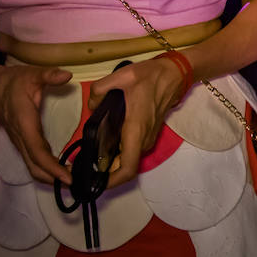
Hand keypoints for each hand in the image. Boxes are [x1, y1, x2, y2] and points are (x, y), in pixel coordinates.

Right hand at [0, 62, 72, 183]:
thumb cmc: (13, 81)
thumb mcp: (33, 74)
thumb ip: (50, 75)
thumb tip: (67, 76)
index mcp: (25, 123)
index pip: (38, 151)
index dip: (52, 167)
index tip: (68, 177)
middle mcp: (21, 136)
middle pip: (35, 166)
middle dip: (54, 178)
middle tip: (78, 183)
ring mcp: (20, 140)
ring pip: (33, 165)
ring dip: (50, 176)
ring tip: (73, 179)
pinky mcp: (21, 140)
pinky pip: (33, 159)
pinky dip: (46, 168)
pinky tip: (61, 168)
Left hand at [86, 55, 188, 189]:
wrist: (175, 73)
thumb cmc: (151, 76)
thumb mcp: (121, 76)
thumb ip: (99, 90)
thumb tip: (91, 105)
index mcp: (135, 130)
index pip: (127, 168)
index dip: (111, 182)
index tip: (92, 183)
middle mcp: (143, 139)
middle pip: (124, 167)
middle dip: (103, 172)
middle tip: (80, 167)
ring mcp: (148, 137)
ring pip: (127, 158)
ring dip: (110, 162)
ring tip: (88, 154)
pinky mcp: (149, 133)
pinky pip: (131, 149)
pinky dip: (117, 152)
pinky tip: (103, 141)